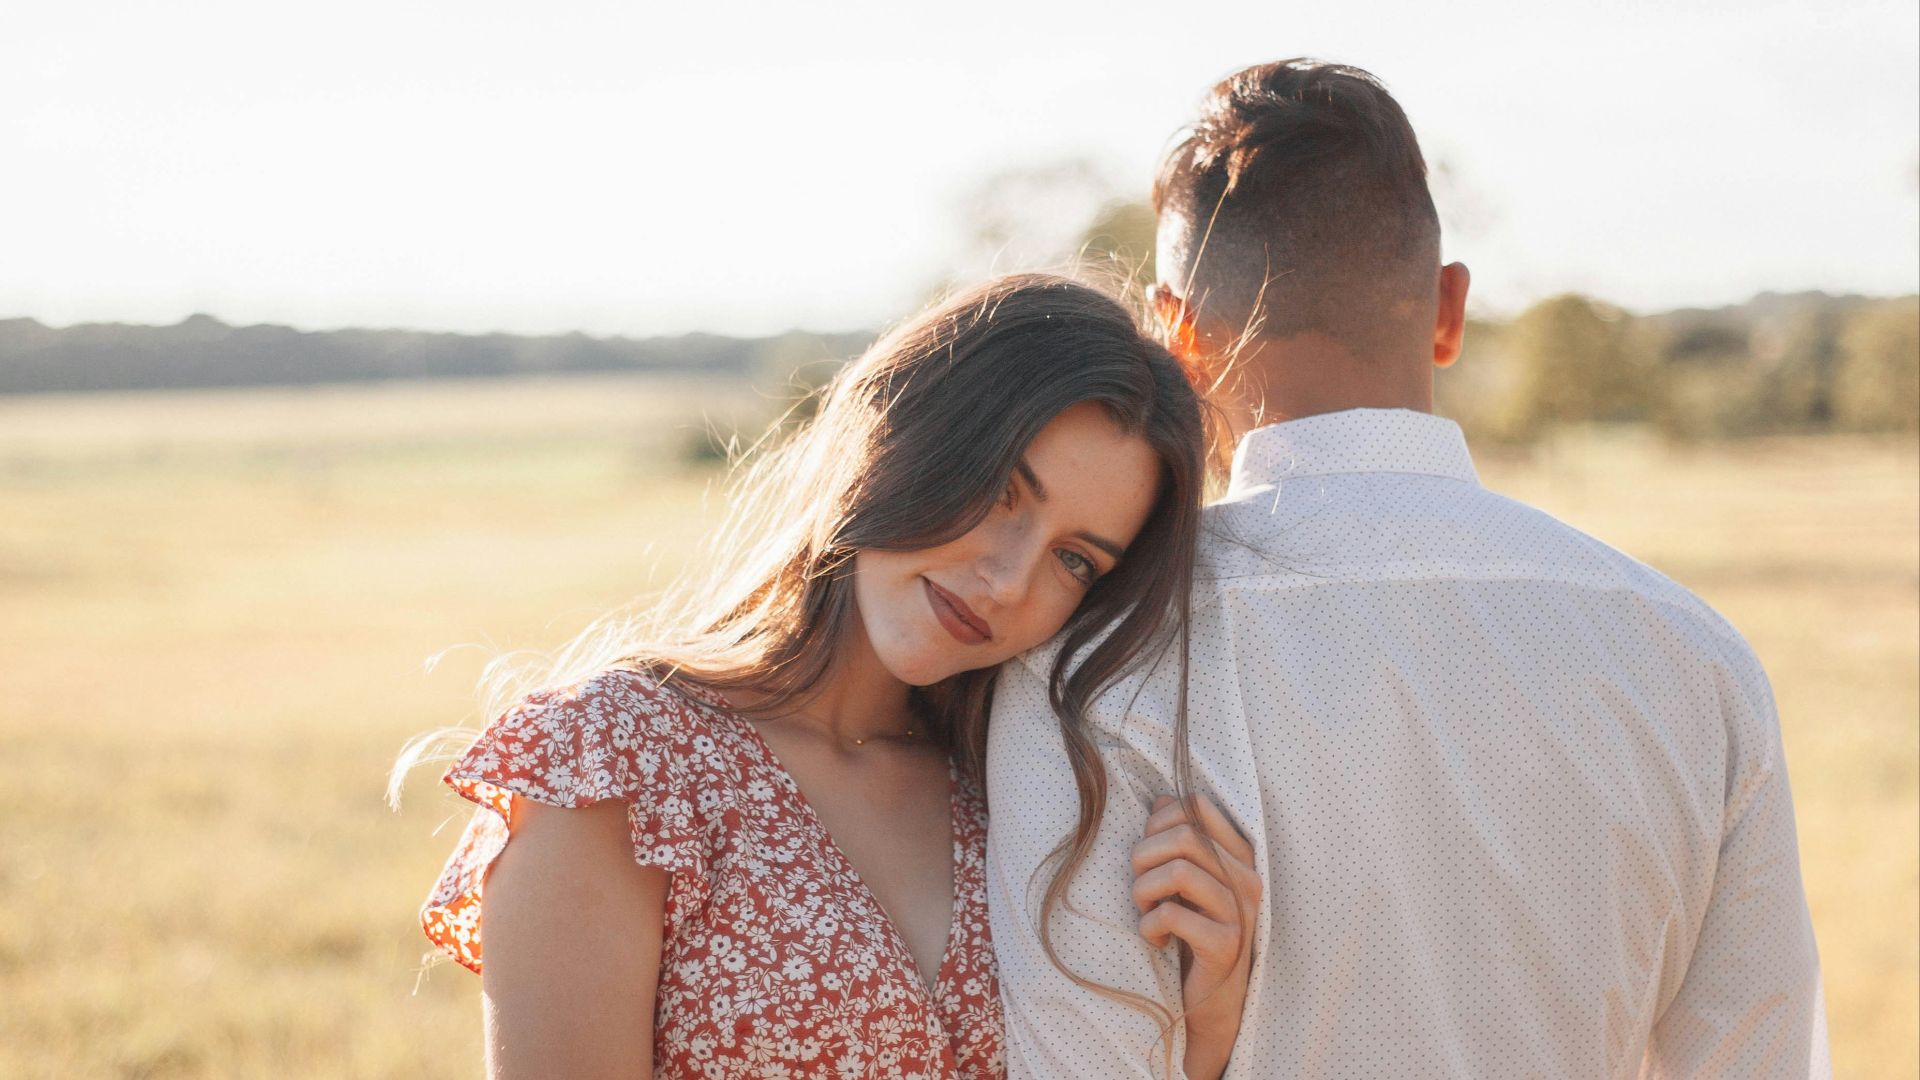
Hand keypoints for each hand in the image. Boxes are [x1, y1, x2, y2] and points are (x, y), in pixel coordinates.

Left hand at [1131, 793, 1259, 1079]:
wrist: (1210, 1001)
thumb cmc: (1193, 932)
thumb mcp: (1186, 881)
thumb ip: (1179, 840)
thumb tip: (1162, 800)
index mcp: (1239, 855)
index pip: (1197, 805)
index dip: (1158, 820)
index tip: (1149, 854)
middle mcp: (1247, 878)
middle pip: (1182, 835)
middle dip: (1143, 857)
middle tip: (1139, 887)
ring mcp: (1241, 912)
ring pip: (1178, 871)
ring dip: (1143, 890)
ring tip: (1145, 912)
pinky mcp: (1226, 946)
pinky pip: (1172, 916)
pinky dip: (1149, 926)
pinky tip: (1156, 940)